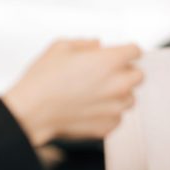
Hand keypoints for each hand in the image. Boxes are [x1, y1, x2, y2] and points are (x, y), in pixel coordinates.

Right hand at [1, 40, 142, 145]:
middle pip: (138, 75)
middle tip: (106, 74)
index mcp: (110, 61)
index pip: (136, 51)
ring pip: (129, 98)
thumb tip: (96, 46)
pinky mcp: (107, 126)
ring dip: (118, 94)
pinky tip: (89, 108)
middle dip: (125, 72)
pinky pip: (117, 117)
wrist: (32, 111)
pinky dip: (107, 113)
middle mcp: (118, 85)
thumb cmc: (43, 79)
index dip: (125, 51)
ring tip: (95, 93)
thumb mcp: (61, 47)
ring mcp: (114, 108)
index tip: (119, 54)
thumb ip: (85, 43)